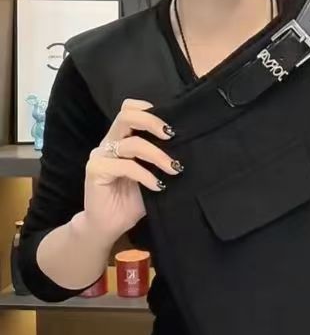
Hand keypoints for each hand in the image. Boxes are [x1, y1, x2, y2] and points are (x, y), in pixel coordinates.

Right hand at [82, 98, 182, 246]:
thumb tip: (189, 147)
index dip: (148, 109)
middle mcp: (109, 143)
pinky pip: (125, 166)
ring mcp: (100, 156)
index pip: (129, 109)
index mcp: (121, 139)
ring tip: (173, 168)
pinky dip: (146, 175)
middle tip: (172, 135)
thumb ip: (162, 158)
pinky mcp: (95, 171)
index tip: (171, 124)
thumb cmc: (133, 200)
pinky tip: (158, 185)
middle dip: (152, 122)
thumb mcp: (153, 175)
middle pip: (126, 116)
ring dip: (157, 155)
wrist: (109, 226)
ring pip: (131, 143)